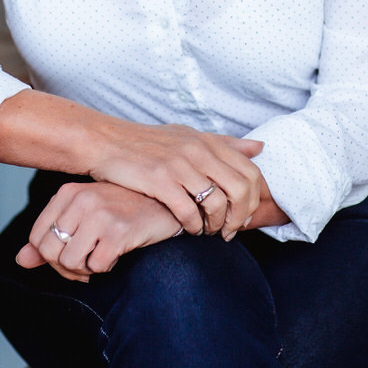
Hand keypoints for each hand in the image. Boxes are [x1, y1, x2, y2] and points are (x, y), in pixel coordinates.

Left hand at [15, 181, 182, 281]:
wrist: (167, 205)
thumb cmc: (124, 211)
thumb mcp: (84, 218)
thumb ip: (50, 237)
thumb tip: (20, 261)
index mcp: (68, 192)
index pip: (37, 238)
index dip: (50, 257)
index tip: (71, 257)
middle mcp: (81, 199)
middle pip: (50, 253)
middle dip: (66, 268)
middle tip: (87, 265)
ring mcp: (100, 213)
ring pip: (70, 262)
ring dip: (86, 271)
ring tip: (101, 260)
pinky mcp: (118, 231)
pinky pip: (96, 267)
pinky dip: (105, 269)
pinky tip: (117, 256)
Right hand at [85, 118, 262, 237]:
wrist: (107, 142)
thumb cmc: (149, 143)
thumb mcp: (189, 136)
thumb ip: (225, 143)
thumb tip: (260, 147)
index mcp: (208, 141)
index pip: (250, 172)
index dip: (252, 199)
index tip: (242, 215)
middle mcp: (198, 150)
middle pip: (240, 190)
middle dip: (239, 217)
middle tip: (229, 231)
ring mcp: (179, 165)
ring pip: (217, 204)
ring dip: (216, 225)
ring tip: (208, 232)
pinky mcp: (160, 181)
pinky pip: (189, 212)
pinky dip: (193, 227)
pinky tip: (188, 230)